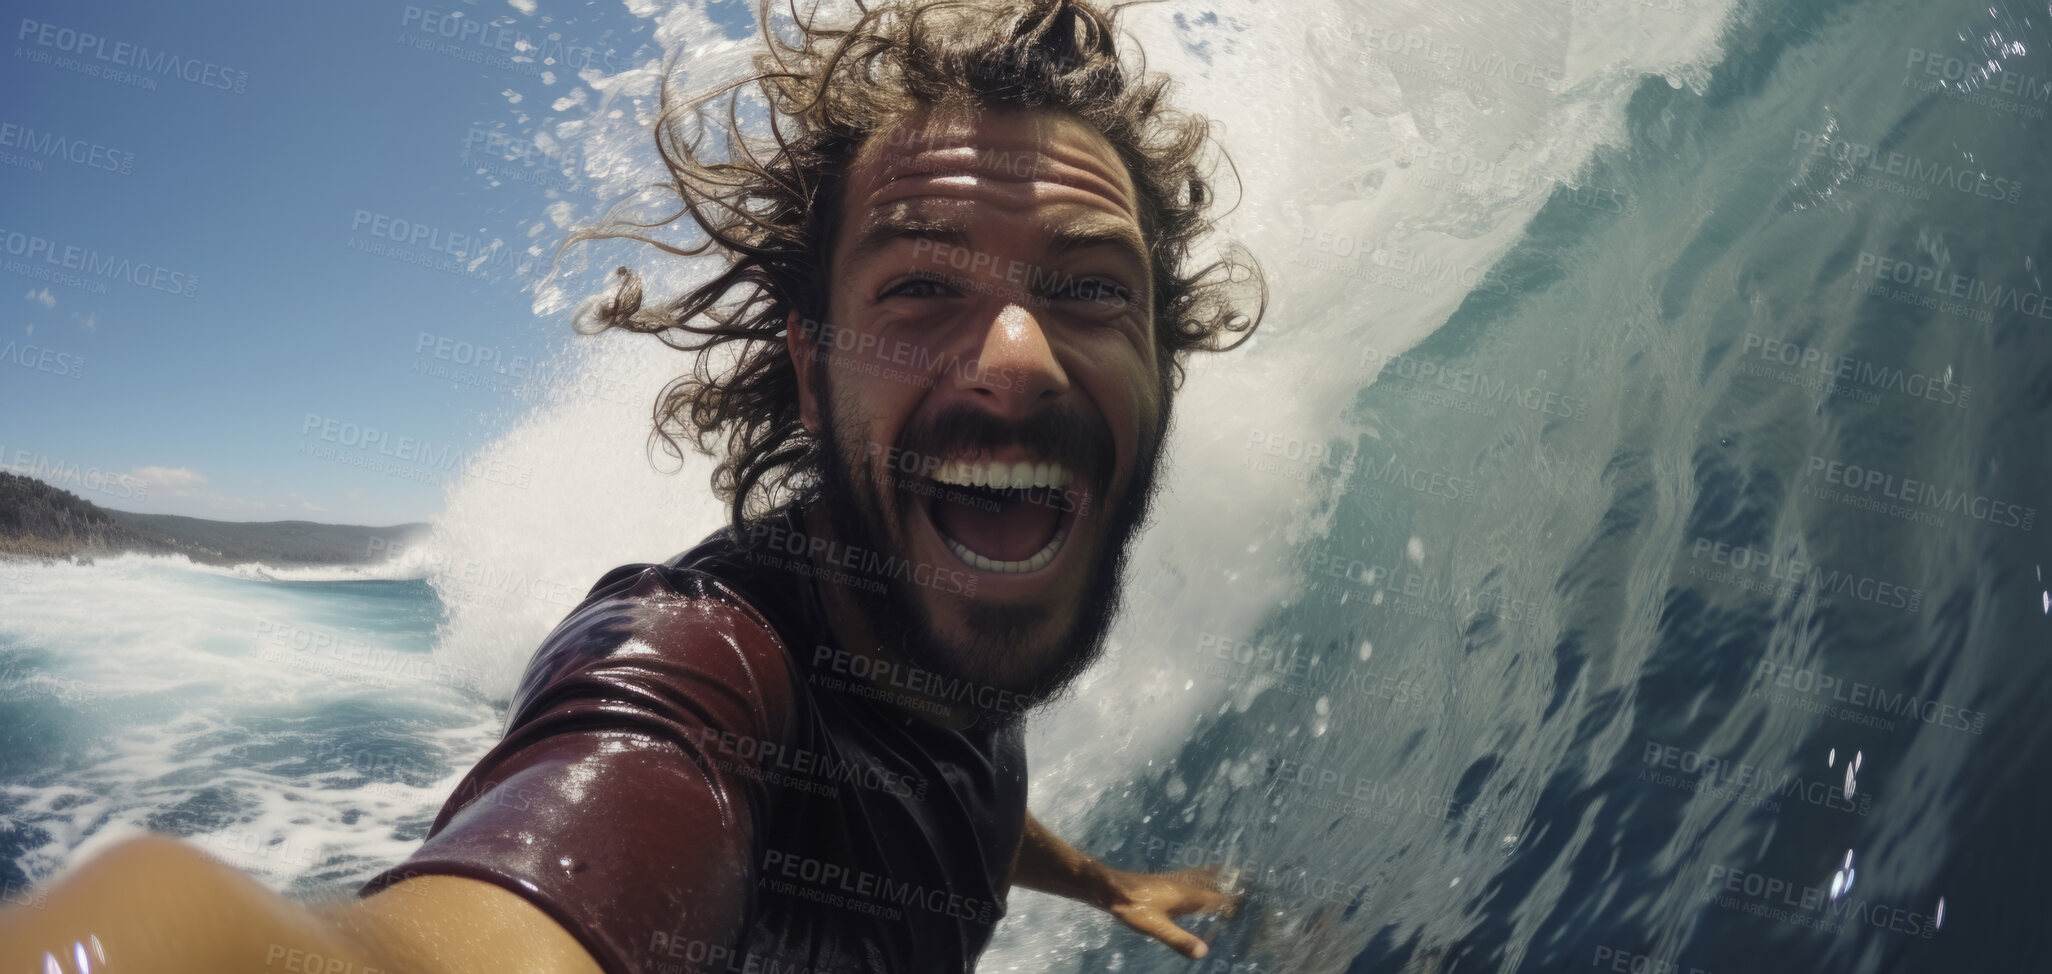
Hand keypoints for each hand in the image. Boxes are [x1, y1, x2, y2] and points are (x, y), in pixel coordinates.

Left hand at [1101, 864, 1242, 959]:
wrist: (1112, 888)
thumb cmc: (1134, 908)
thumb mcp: (1157, 928)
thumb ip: (1180, 940)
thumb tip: (1205, 952)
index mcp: (1188, 896)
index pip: (1218, 899)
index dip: (1233, 903)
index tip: (1250, 906)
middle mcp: (1185, 884)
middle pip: (1214, 882)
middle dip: (1230, 883)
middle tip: (1248, 879)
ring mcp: (1175, 880)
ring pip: (1202, 875)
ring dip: (1217, 875)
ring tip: (1230, 871)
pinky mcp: (1166, 880)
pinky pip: (1192, 874)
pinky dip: (1202, 874)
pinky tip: (1198, 877)